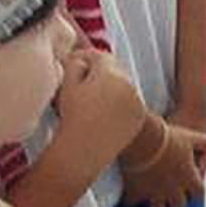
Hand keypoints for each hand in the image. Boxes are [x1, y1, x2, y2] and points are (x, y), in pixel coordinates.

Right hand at [54, 48, 147, 163]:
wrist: (84, 150)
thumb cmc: (71, 117)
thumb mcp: (66, 86)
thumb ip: (73, 63)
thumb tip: (80, 56)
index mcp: (110, 74)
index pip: (98, 56)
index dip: (84, 59)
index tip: (73, 67)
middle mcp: (128, 84)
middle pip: (113, 69)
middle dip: (99, 73)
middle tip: (82, 84)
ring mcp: (137, 100)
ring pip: (122, 84)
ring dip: (111, 86)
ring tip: (92, 100)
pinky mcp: (139, 114)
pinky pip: (129, 100)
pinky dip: (120, 102)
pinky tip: (104, 112)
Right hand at [121, 120, 205, 206]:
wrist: (144, 138)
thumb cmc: (169, 136)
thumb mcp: (192, 137)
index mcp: (189, 178)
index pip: (198, 193)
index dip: (195, 192)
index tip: (191, 190)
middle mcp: (174, 190)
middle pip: (179, 206)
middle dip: (176, 202)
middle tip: (171, 197)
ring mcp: (155, 194)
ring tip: (153, 204)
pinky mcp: (137, 192)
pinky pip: (132, 203)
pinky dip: (131, 200)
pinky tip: (130, 196)